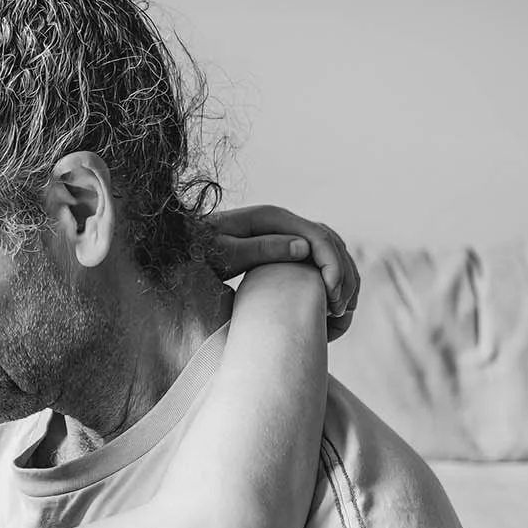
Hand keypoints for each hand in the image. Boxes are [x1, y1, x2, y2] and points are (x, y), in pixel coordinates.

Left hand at [208, 205, 359, 339]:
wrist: (185, 243)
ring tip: (339, 309)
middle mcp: (284, 221)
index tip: (332, 296)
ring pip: (330, 248)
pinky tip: (330, 300)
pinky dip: (331, 276)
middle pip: (331, 241)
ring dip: (342, 276)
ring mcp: (286, 232)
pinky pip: (319, 257)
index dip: (332, 265)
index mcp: (272, 218)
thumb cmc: (200, 249)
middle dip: (343, 274)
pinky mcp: (284, 245)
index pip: (318, 236)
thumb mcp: (226, 252)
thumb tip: (302, 248)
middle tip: (340, 309)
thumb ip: (261, 249)